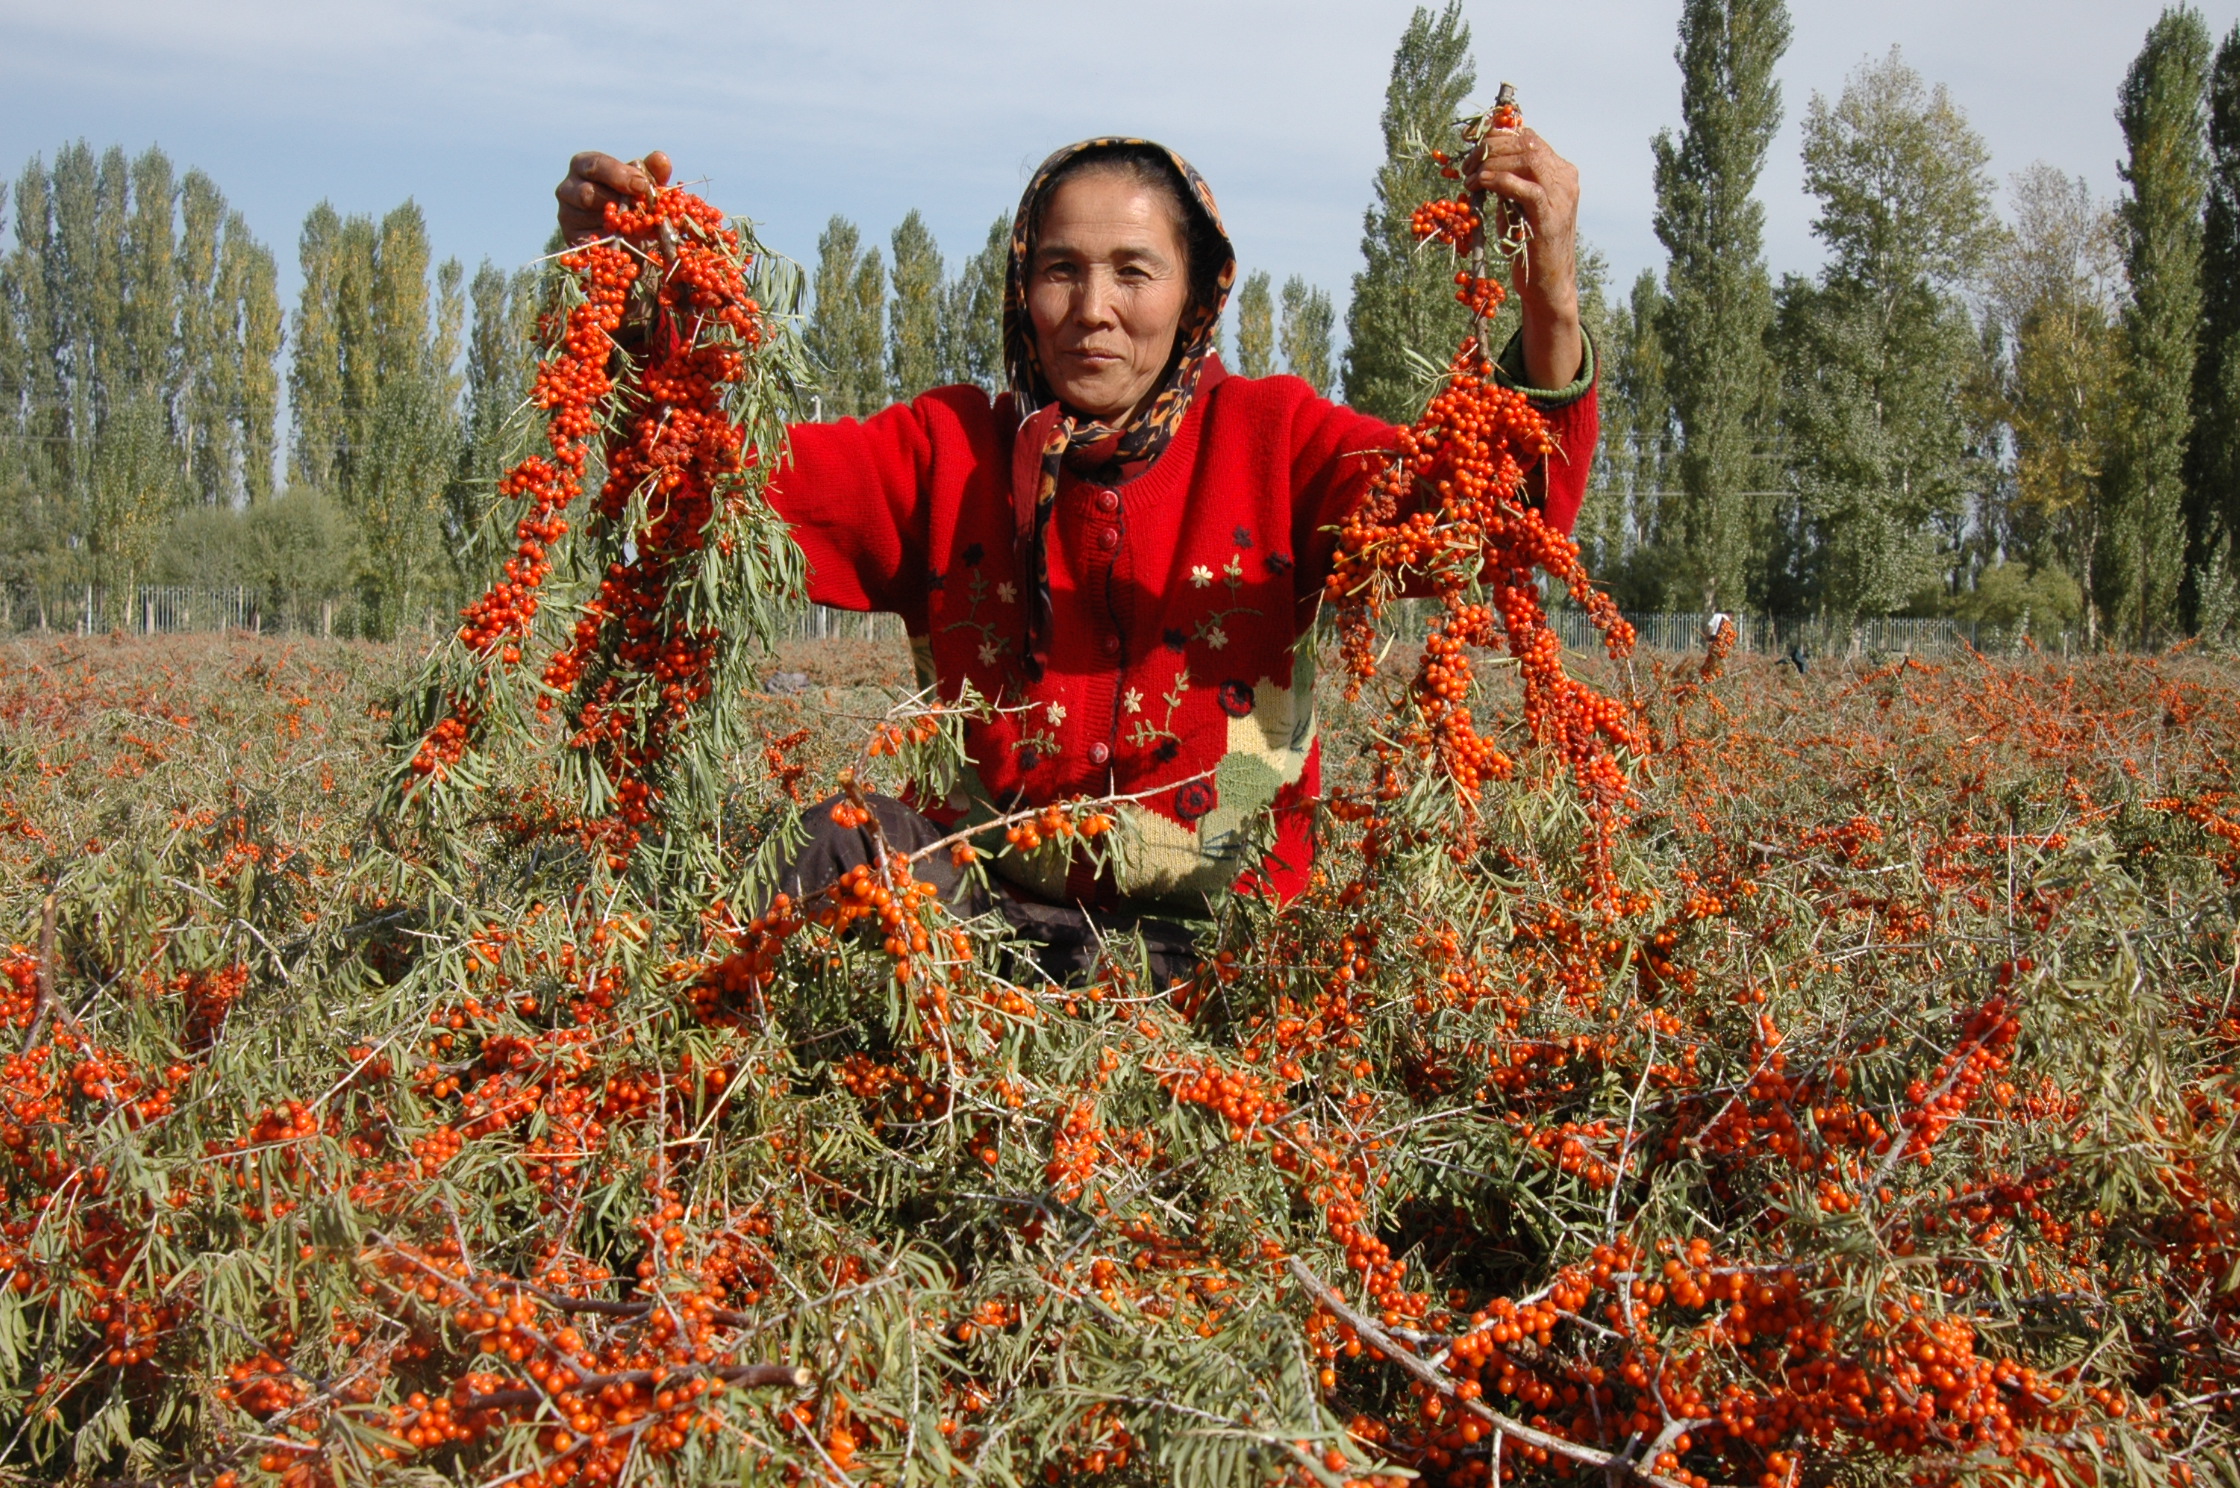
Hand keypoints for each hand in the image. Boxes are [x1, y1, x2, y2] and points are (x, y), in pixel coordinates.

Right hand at [555, 151, 670, 245]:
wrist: (627, 237)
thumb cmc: (632, 201)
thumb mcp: (645, 186)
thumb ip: (652, 173)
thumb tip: (661, 159)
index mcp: (585, 166)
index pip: (596, 164)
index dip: (619, 175)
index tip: (642, 185)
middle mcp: (569, 188)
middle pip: (587, 192)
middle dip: (617, 202)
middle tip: (640, 210)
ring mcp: (567, 214)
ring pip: (586, 218)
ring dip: (615, 223)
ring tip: (635, 226)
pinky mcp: (571, 238)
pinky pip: (589, 241)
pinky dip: (609, 241)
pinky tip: (625, 242)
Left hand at [1463, 127, 1582, 390]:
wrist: (1549, 284)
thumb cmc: (1529, 247)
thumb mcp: (1518, 206)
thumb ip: (1509, 182)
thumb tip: (1481, 161)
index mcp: (1561, 172)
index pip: (1528, 137)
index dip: (1498, 134)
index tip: (1472, 142)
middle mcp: (1564, 178)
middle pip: (1525, 142)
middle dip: (1490, 147)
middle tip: (1467, 163)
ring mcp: (1560, 195)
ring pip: (1524, 157)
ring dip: (1489, 162)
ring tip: (1470, 177)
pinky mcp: (1549, 214)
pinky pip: (1521, 185)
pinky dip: (1496, 180)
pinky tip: (1479, 184)